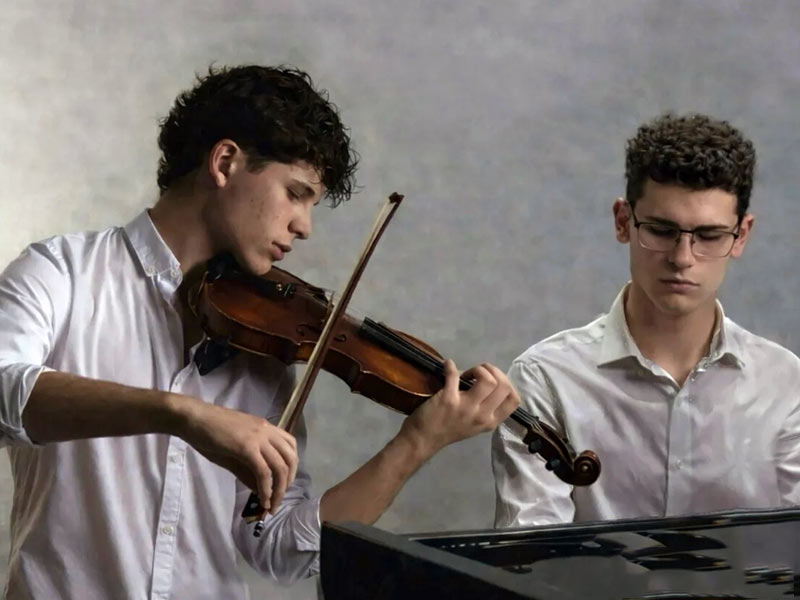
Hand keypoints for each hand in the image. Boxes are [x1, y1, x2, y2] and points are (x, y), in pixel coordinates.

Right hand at [173, 397, 297, 513]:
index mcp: (266, 428)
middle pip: (290, 459)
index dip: (291, 467)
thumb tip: (260, 488)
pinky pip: (263, 472)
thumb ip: (249, 468)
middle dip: (288, 483)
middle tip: (278, 499)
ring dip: (279, 490)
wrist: (193, 418)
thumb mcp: (235, 450)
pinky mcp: (247, 447)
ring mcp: (258, 438)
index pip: (290, 446)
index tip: (282, 484)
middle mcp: (267, 431)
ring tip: (271, 505)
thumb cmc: (210, 432)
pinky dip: (265, 489)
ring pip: (280, 467)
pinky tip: (262, 499)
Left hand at [399, 360, 519, 456]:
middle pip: (503, 385)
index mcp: (491, 421)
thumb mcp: (476, 425)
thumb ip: (486, 407)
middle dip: (492, 371)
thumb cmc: (450, 430)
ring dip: (477, 369)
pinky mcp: (448, 399)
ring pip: (487, 379)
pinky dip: (450, 366)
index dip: (506, 382)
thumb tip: (487, 379)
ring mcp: (466, 408)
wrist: (423, 440)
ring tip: (465, 374)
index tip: (493, 380)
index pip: (514, 399)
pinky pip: (455, 374)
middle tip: (477, 374)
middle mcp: (483, 415)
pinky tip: (447, 365)